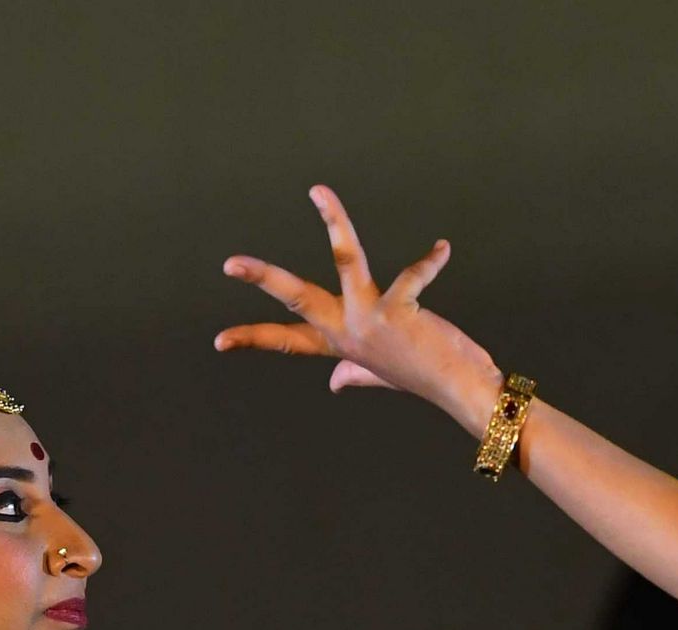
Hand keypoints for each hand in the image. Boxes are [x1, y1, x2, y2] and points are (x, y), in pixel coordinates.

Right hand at [216, 185, 506, 431]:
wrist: (459, 390)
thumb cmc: (423, 376)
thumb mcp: (380, 375)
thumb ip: (355, 375)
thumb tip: (335, 383)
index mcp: (340, 344)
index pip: (286, 341)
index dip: (251, 339)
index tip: (219, 341)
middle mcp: (348, 331)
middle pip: (297, 298)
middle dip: (262, 277)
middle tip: (230, 263)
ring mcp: (369, 321)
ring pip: (344, 261)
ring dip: (333, 222)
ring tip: (319, 192)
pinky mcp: (397, 312)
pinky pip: (411, 274)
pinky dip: (430, 261)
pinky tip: (442, 249)